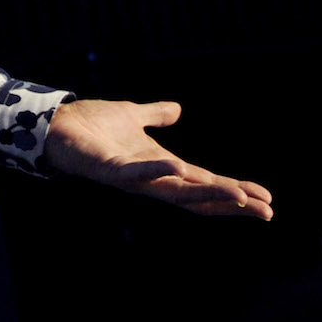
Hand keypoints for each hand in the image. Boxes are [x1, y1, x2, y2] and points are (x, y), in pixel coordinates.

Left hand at [40, 99, 272, 218]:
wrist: (54, 122)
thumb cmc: (90, 124)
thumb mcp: (132, 115)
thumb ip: (155, 115)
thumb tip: (177, 109)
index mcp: (159, 166)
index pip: (206, 183)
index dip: (235, 190)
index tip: (266, 199)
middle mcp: (149, 177)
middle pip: (198, 197)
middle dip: (232, 203)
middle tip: (266, 211)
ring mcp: (129, 177)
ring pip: (174, 192)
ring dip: (207, 193)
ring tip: (239, 196)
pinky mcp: (108, 170)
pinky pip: (135, 174)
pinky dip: (157, 171)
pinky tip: (181, 169)